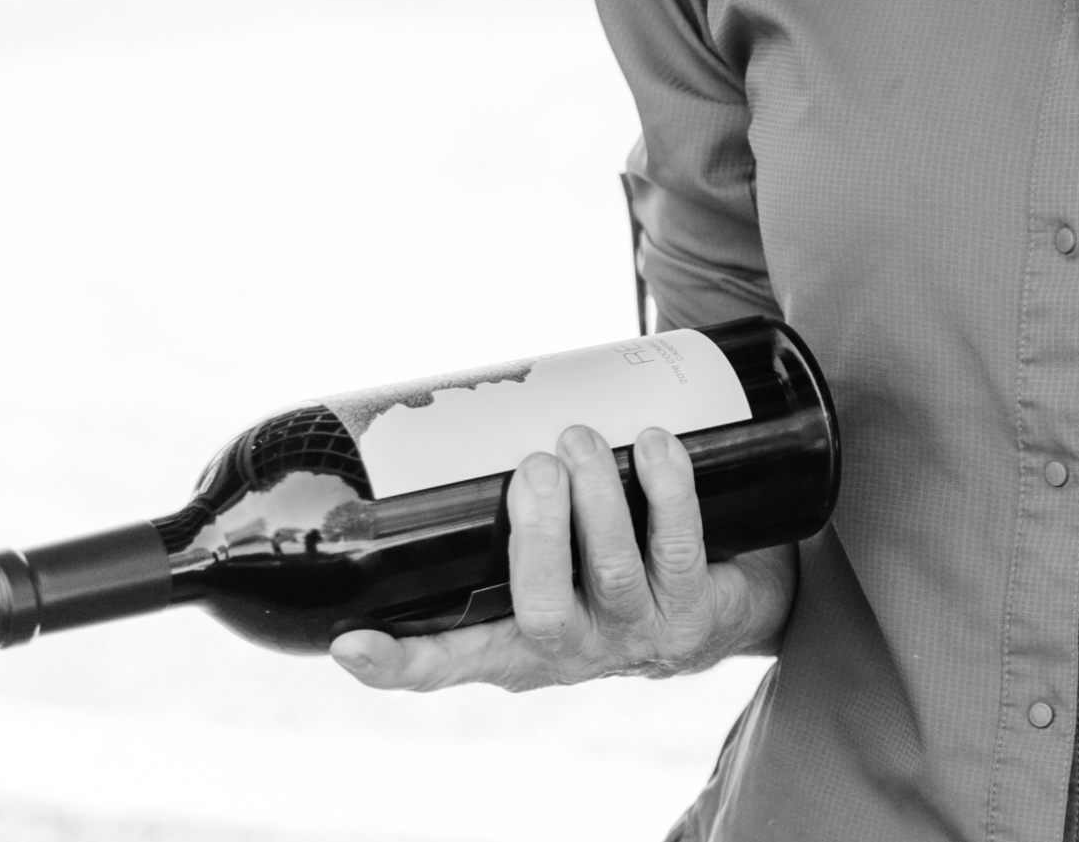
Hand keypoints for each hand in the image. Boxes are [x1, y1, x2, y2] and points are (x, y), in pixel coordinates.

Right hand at [329, 423, 796, 691]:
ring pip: (610, 573)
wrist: (729, 602)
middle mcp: (574, 652)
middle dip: (537, 533)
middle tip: (534, 465)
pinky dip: (666, 490)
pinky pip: (678, 548)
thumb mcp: (559, 555)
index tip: (349, 641)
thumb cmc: (618, 558)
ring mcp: (637, 636)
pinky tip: (654, 445)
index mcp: (520, 644)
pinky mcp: (695, 612)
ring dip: (597, 498)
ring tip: (581, 438)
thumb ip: (512, 513)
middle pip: (542, 611)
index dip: (398, 663)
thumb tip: (454, 414)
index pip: (450, 664)